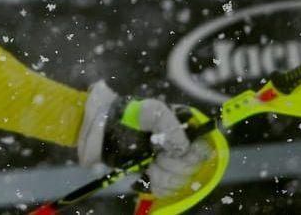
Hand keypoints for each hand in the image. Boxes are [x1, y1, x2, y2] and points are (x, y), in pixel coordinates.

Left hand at [77, 82, 217, 200]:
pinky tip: (145, 177)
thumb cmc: (124, 114)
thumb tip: (184, 148)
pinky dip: (156, 186)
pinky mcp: (154, 176)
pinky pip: (165, 190)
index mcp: (183, 129)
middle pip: (193, 168)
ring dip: (163, 177)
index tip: (171, 153)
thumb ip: (169, 125)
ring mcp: (167, 162)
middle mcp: (178, 147)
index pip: (203, 148)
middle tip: (156, 158)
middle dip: (173, 166)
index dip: (192, 155)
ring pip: (180, 182)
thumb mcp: (150, 111)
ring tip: (148, 167)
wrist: (98, 127)